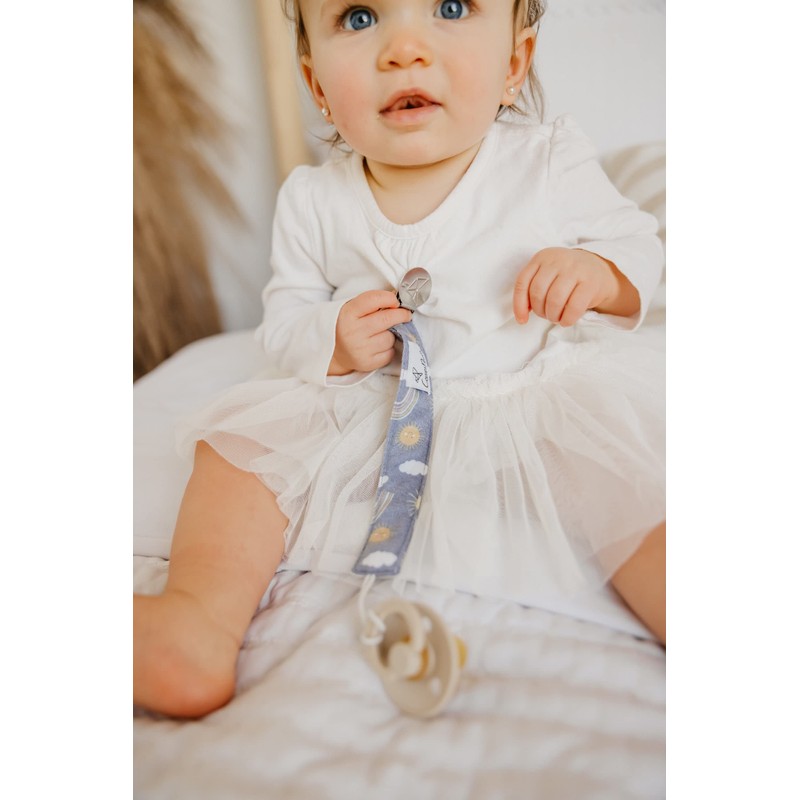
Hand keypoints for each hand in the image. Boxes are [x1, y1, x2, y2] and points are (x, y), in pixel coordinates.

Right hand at [329, 290, 411, 375]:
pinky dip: (389, 348)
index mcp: (348, 314)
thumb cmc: (348, 326)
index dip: (389, 298)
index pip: (374, 300)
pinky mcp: (367, 363)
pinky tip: (380, 345)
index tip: (396, 301)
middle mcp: (353, 332)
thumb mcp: (353, 309)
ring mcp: (360, 349)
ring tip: (383, 333)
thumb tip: (397, 301)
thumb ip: (372, 303)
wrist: (333, 352)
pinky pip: (389, 353)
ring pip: (390, 337)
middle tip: (405, 314)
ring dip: (392, 334)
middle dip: (401, 315)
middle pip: (387, 319)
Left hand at [513, 247, 637, 325]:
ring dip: (552, 315)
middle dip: (539, 311)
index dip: (519, 305)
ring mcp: (576, 269)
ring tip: (556, 318)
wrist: (598, 270)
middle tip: (546, 315)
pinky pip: (574, 307)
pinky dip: (567, 319)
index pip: (523, 282)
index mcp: (542, 257)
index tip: (522, 320)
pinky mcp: (591, 283)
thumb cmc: (566, 277)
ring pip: (555, 300)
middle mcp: (558, 260)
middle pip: (538, 292)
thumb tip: (522, 315)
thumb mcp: (547, 275)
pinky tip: (566, 321)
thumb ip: (532, 288)